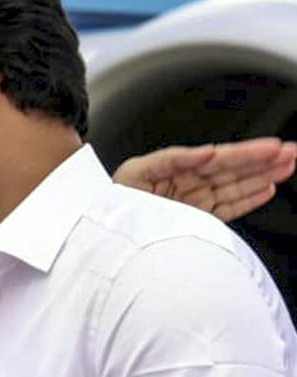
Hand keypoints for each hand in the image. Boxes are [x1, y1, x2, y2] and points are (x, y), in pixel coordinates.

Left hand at [112, 137, 296, 221]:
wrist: (100, 230)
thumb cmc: (111, 200)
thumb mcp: (137, 172)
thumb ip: (172, 159)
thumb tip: (207, 152)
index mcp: (174, 168)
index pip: (218, 158)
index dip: (247, 152)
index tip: (273, 147)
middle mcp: (186, 184)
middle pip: (232, 170)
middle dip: (263, 161)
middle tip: (292, 153)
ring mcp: (192, 203)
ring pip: (235, 187)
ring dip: (263, 176)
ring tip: (288, 166)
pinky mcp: (193, 221)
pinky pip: (226, 209)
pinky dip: (248, 200)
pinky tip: (267, 189)